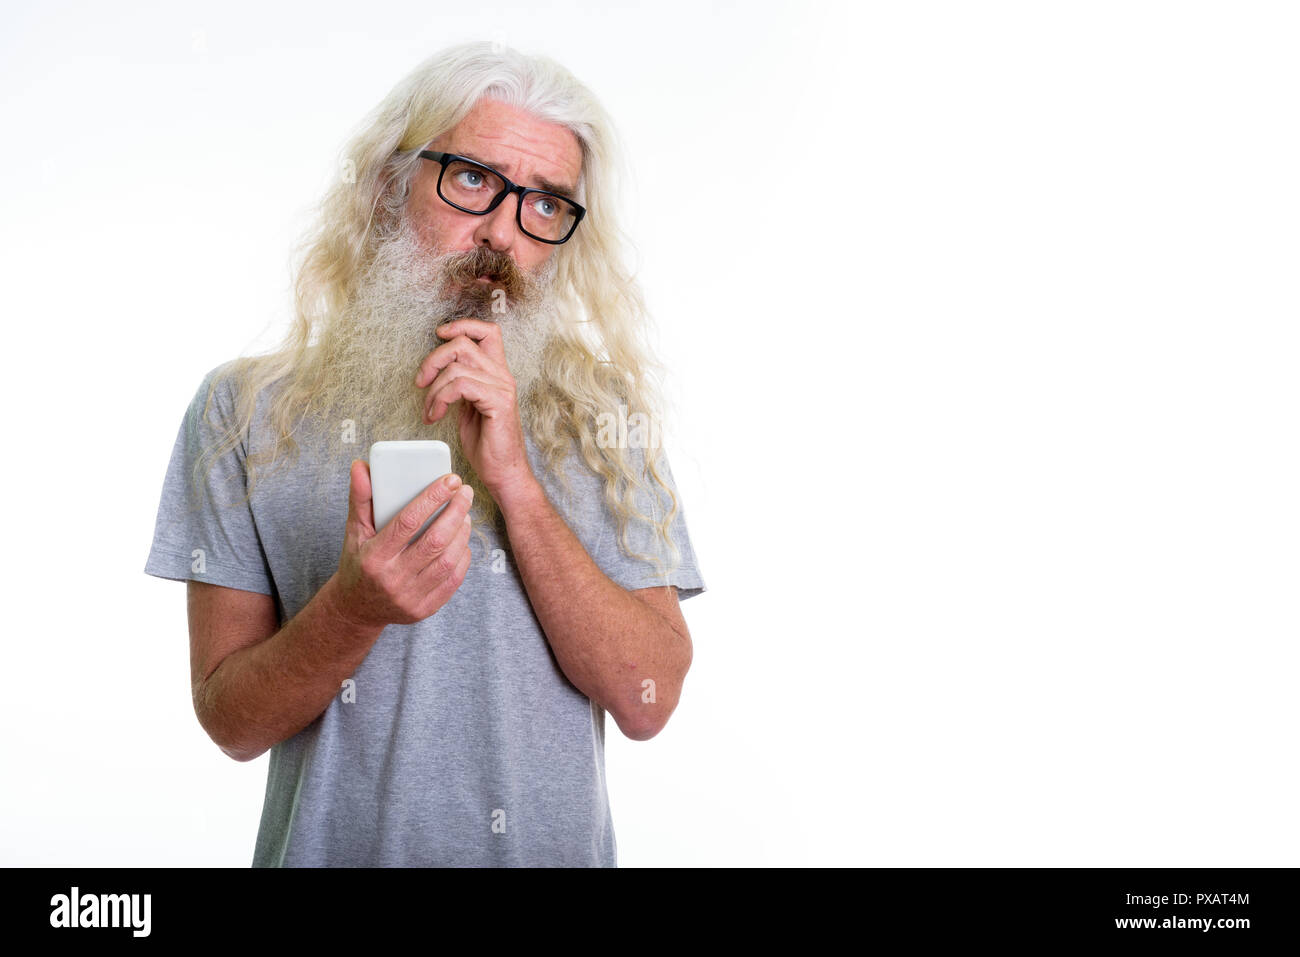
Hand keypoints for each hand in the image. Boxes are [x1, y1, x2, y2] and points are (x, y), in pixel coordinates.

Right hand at [328, 460, 474, 628]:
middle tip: (465, 492)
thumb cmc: (358, 563)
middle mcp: (393, 579)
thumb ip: (360, 498)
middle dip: (455, 512)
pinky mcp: (425, 608)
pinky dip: (463, 556)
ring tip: (464, 513)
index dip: (432, 498)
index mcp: (374, 557)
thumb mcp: (354, 531)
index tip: (450, 480)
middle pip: (435, 541)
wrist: (357, 609)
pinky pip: (453, 580)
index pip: (408, 522)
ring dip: (462, 533)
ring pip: (448, 560)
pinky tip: (463, 540)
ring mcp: (411, 597)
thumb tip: (361, 466)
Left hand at [415, 318, 533, 502]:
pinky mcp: (498, 403)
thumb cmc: (487, 445)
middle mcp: (502, 376)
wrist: (503, 473)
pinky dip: (440, 399)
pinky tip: (435, 415)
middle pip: (464, 343)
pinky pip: (460, 386)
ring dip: (433, 389)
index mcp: (497, 374)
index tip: (439, 334)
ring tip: (429, 410)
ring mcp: (502, 388)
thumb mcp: (469, 407)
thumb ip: (461, 385)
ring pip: (457, 366)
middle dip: (433, 359)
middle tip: (420, 382)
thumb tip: (439, 371)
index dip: (462, 325)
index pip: (488, 331)